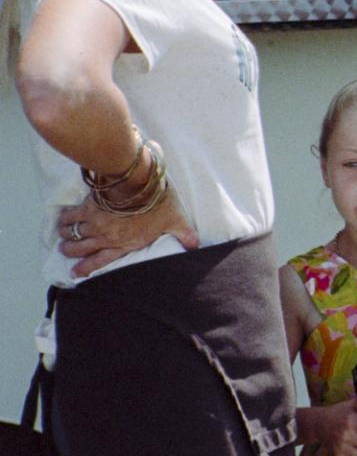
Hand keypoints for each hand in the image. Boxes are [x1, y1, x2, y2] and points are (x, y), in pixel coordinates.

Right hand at [57, 192, 199, 277]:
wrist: (138, 182)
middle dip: (71, 252)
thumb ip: (185, 234)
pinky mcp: (87, 207)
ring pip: (73, 235)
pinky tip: (61, 220)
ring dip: (65, 237)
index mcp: (126, 243)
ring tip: (61, 237)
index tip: (75, 273)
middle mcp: (107, 237)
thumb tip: (197, 246)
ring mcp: (95, 223)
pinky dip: (63, 220)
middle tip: (65, 251)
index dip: (87, 268)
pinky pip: (70, 217)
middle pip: (82, 249)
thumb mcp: (176, 219)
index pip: (102, 261)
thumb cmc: (159, 201)